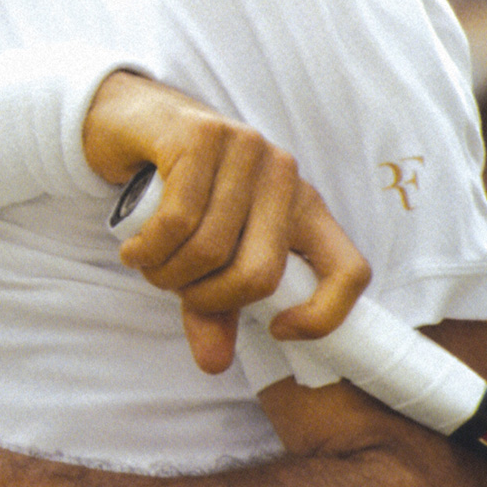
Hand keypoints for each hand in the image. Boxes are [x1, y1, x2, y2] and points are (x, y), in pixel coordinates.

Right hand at [82, 72, 369, 374]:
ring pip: (211, 249)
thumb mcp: (205, 258)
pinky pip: (178, 219)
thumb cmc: (181, 195)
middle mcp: (285, 177)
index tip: (278, 330)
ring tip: (149, 263)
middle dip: (206, 297)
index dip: (324, 316)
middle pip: (261, 273)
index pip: (351, 271)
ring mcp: (248, 151)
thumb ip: (214, 309)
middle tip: (175, 287)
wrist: (138, 123)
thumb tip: (214, 363)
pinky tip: (135, 249)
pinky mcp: (204, 136)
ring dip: (166, 273)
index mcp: (304, 210)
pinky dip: (148, 249)